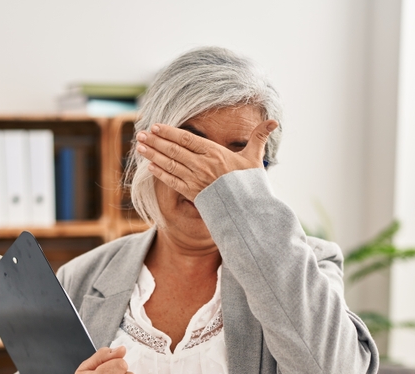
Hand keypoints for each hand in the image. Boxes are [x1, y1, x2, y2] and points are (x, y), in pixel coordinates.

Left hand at [135, 119, 278, 201]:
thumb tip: (274, 122)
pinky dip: (160, 173)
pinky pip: (172, 181)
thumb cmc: (250, 183)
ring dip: (153, 155)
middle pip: (174, 150)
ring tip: (139, 147)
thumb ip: (259, 137)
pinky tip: (149, 167)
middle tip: (140, 134)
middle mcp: (202, 165)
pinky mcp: (193, 193)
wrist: (248, 209)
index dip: (169, 132)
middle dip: (155, 141)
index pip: (187, 139)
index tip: (155, 126)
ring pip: (170, 164)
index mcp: (215, 153)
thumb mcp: (255, 158)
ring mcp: (196, 180)